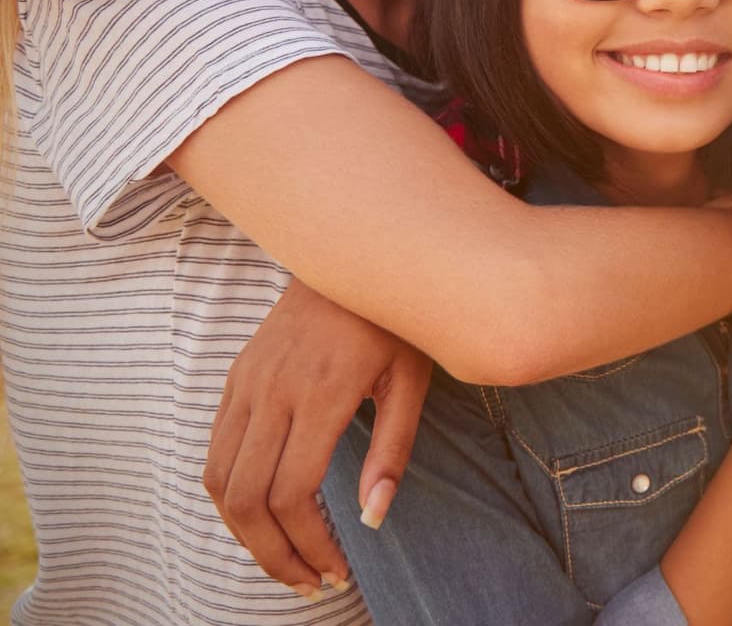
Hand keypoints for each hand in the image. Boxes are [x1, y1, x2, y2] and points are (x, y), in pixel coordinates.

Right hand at [203, 278, 428, 597]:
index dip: (309, 544)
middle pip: (246, 498)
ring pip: (219, 479)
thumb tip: (371, 520)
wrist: (357, 250)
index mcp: (320, 393)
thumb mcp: (412, 379)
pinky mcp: (236, 375)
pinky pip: (216, 449)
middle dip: (273, 553)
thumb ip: (392, 450)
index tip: (336, 571)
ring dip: (246, 532)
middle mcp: (272, 389)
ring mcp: (247, 381)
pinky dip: (231, 494)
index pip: (293, 493)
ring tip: (286, 559)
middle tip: (308, 582)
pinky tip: (266, 513)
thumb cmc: (396, 317)